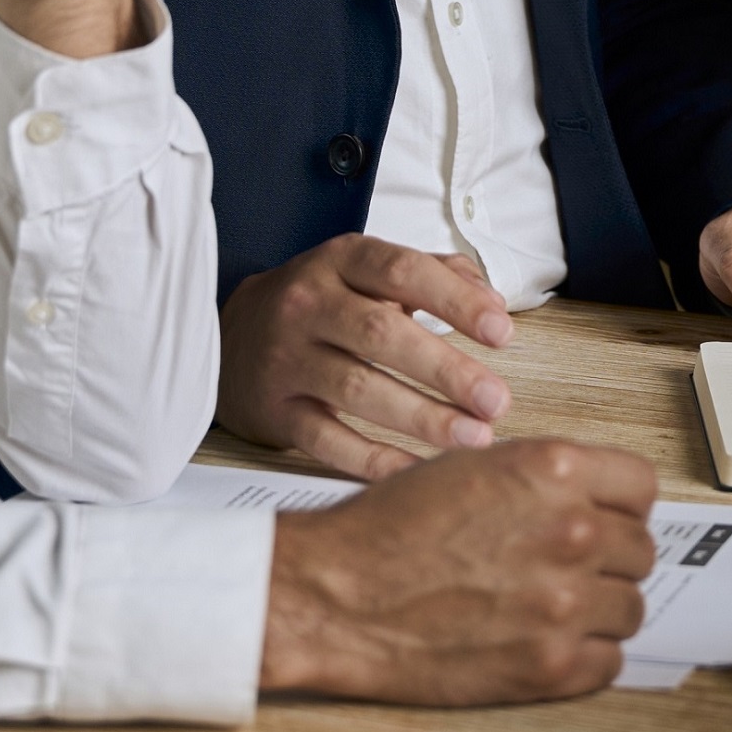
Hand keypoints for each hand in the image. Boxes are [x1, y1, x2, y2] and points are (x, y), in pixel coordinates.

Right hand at [221, 237, 517, 482]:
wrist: (230, 338)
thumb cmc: (321, 304)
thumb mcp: (369, 272)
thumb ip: (437, 275)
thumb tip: (492, 303)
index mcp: (341, 261)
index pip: (403, 271)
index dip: (455, 302)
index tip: (501, 332)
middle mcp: (309, 305)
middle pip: (381, 335)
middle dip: (446, 371)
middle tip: (495, 400)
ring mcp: (287, 359)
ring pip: (357, 390)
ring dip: (422, 417)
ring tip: (474, 438)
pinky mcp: (276, 411)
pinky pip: (328, 440)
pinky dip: (374, 460)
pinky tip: (417, 470)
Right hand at [259, 439, 658, 702]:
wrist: (336, 597)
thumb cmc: (388, 531)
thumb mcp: (471, 467)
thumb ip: (543, 479)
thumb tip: (592, 499)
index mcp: (554, 471)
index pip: (642, 485)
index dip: (621, 503)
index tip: (608, 517)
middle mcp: (571, 531)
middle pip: (640, 548)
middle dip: (608, 557)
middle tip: (567, 566)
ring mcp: (564, 603)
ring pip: (631, 607)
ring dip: (599, 609)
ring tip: (550, 607)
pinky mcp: (550, 666)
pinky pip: (610, 662)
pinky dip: (586, 657)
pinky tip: (546, 642)